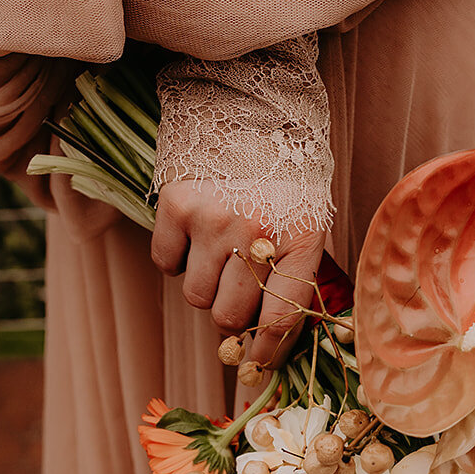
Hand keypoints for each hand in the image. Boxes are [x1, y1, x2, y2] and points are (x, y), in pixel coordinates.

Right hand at [151, 180, 325, 365]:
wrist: (253, 109)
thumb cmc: (286, 176)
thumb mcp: (308, 223)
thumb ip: (293, 278)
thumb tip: (271, 342)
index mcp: (300, 240)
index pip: (279, 319)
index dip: (266, 351)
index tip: (257, 364)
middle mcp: (256, 234)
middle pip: (229, 315)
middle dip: (231, 314)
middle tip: (235, 292)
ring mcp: (213, 220)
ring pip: (196, 296)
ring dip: (206, 285)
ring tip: (218, 253)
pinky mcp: (176, 205)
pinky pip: (166, 264)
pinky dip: (177, 258)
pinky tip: (195, 233)